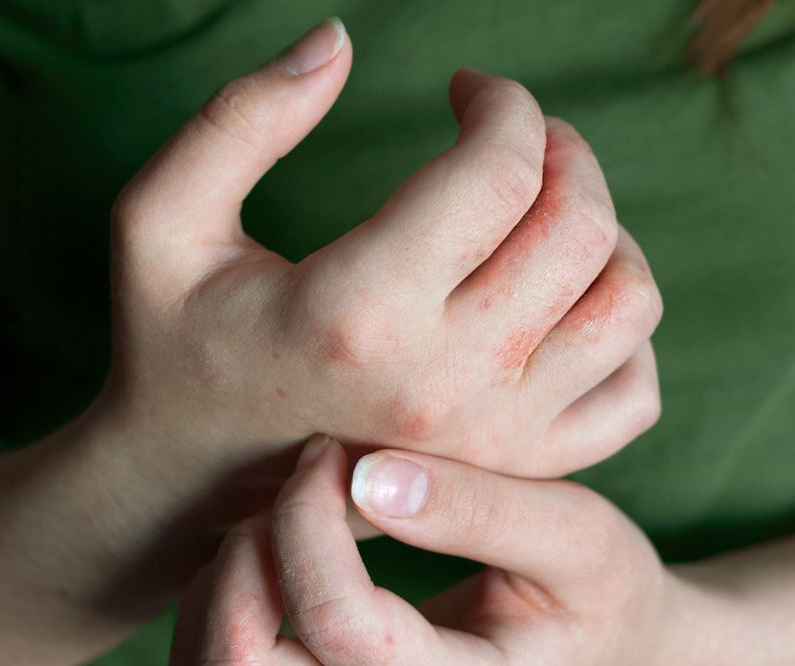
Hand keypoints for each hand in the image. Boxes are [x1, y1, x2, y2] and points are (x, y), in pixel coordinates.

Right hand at [99, 20, 661, 492]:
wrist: (190, 491)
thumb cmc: (174, 346)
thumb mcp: (159, 222)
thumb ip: (240, 119)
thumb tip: (339, 37)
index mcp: (356, 312)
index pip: (500, 172)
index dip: (502, 103)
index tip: (465, 90)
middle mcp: (443, 384)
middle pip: (579, 226)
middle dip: (560, 148)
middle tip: (508, 136)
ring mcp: (494, 441)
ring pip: (626, 303)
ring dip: (602, 229)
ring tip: (539, 210)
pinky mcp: (519, 472)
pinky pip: (635, 393)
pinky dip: (620, 332)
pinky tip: (557, 300)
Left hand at [167, 436, 678, 665]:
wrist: (604, 660)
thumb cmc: (598, 590)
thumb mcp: (576, 533)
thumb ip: (480, 507)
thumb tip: (365, 478)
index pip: (339, 627)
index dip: (311, 523)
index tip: (334, 453)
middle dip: (242, 563)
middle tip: (293, 490)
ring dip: (213, 596)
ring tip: (276, 528)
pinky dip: (208, 622)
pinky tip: (266, 564)